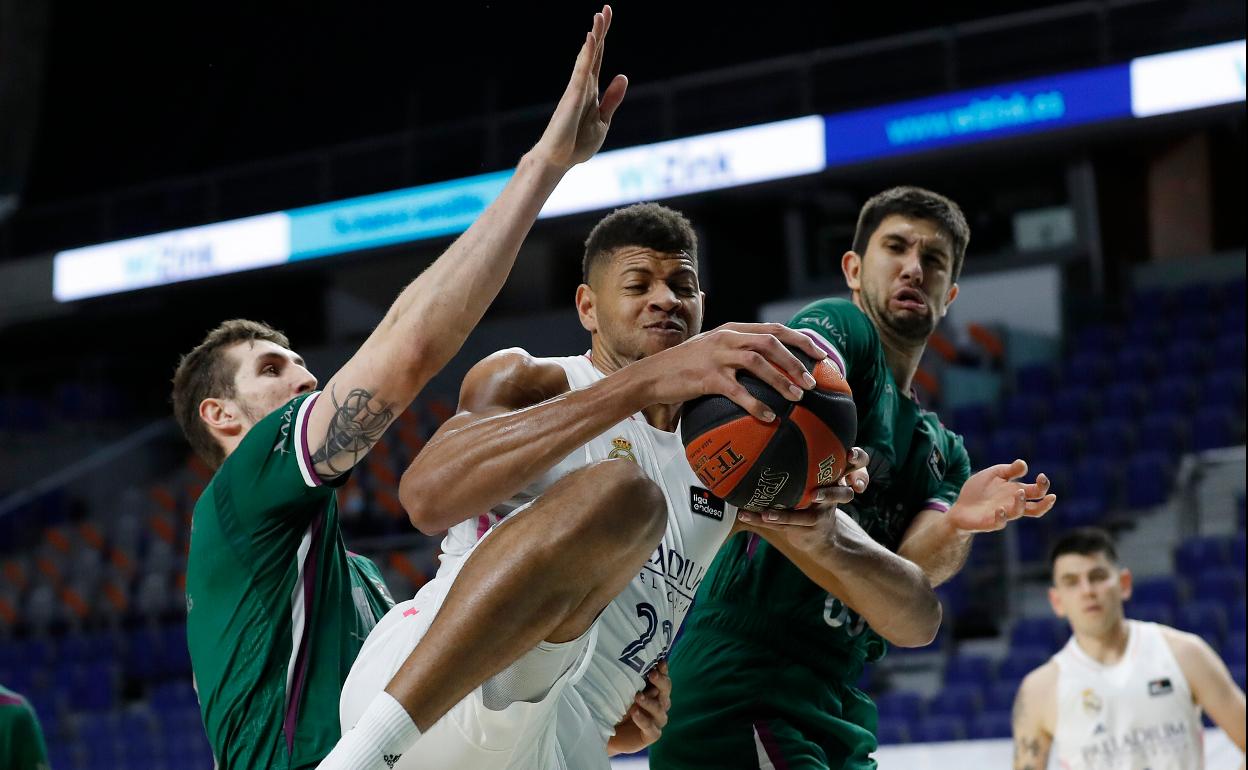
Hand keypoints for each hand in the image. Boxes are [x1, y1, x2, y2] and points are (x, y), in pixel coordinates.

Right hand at [530, 6, 627, 169]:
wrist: (559, 160)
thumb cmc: (577, 144)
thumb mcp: (603, 120)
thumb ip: (612, 99)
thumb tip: (623, 75)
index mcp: (591, 90)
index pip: (599, 58)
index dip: (603, 38)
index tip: (606, 16)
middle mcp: (583, 85)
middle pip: (593, 52)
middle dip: (600, 30)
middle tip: (605, 8)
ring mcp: (577, 89)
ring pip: (587, 57)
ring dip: (595, 36)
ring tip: (599, 15)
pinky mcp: (573, 97)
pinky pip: (582, 71)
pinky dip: (588, 55)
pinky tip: (592, 39)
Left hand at [606, 661, 671, 754]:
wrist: (612, 733)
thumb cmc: (619, 707)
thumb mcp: (624, 692)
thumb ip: (630, 681)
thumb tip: (626, 661)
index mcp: (656, 691)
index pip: (663, 678)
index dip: (663, 670)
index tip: (660, 662)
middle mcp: (660, 704)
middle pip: (666, 691)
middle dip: (660, 682)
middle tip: (652, 675)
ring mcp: (657, 720)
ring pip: (659, 710)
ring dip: (650, 702)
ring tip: (638, 696)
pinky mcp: (652, 734)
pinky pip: (651, 727)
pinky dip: (643, 720)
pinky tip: (635, 713)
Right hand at [638, 322, 827, 421]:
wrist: (651, 375)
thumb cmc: (684, 368)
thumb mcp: (712, 350)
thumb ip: (736, 352)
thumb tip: (768, 367)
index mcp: (732, 329)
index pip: (774, 329)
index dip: (801, 341)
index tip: (822, 355)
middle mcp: (727, 338)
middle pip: (770, 342)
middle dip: (796, 360)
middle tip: (814, 380)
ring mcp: (716, 356)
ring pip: (758, 362)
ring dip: (782, 378)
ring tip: (798, 396)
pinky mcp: (707, 377)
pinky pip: (737, 391)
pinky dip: (756, 404)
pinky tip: (769, 418)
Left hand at [736, 447, 867, 525]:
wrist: (818, 530)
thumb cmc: (814, 482)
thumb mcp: (817, 460)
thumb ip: (808, 437)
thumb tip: (780, 400)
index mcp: (839, 475)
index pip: (858, 464)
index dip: (857, 461)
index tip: (849, 454)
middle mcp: (834, 496)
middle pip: (844, 495)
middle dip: (832, 493)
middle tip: (815, 494)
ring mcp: (821, 515)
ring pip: (808, 516)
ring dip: (787, 514)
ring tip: (768, 513)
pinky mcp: (805, 528)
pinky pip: (782, 525)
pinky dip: (762, 519)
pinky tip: (744, 514)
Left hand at [947, 459, 1055, 531]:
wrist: (959, 505)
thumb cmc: (978, 490)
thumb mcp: (993, 474)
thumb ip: (1009, 470)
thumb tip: (1023, 464)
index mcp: (1015, 492)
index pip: (1037, 492)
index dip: (1043, 485)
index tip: (1041, 476)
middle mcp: (1012, 505)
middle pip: (1036, 509)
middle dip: (1045, 502)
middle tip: (1047, 492)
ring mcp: (1002, 515)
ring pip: (1018, 513)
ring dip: (1021, 503)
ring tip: (1020, 492)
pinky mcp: (988, 523)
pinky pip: (999, 523)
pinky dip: (1001, 517)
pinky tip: (999, 509)